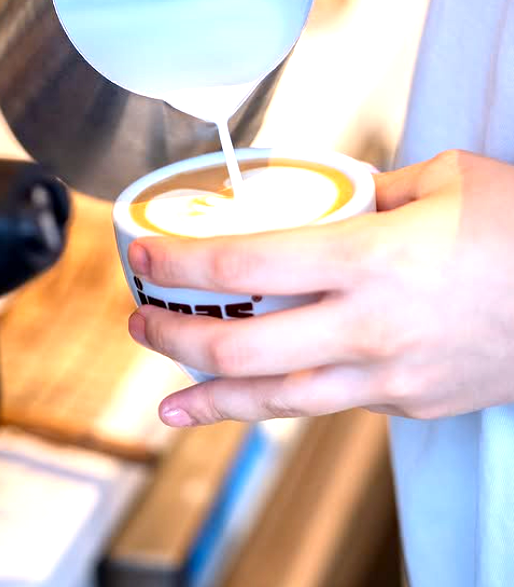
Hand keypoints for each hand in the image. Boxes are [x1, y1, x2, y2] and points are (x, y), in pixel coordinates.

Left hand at [126, 151, 513, 426]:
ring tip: (166, 403)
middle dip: (174, 338)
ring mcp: (387, 375)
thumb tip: (341, 199)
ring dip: (211, 400)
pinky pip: (329, 404)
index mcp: (370, 258)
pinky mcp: (408, 401)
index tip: (144, 258)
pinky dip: (280, 405)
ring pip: (276, 401)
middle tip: (140, 323)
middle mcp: (367, 326)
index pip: (244, 267)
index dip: (180, 265)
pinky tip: (255, 403)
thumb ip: (377, 191)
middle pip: (241, 349)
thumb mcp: (447, 180)